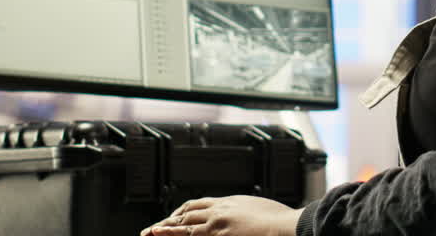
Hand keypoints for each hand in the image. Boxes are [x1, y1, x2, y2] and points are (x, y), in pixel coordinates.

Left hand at [141, 195, 300, 235]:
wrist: (285, 225)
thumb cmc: (278, 220)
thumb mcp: (257, 210)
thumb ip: (244, 211)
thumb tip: (243, 216)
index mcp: (229, 202)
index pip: (199, 204)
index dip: (183, 211)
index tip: (173, 216)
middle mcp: (220, 210)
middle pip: (187, 212)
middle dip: (169, 220)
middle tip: (154, 228)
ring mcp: (218, 223)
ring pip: (184, 224)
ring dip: (165, 228)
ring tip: (150, 233)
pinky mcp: (219, 235)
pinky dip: (175, 235)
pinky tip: (162, 234)